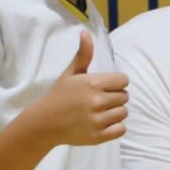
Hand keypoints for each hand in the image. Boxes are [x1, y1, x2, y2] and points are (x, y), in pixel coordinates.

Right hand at [35, 31, 128, 147]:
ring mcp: (97, 120)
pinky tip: (102, 123)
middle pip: (125, 97)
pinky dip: (115, 127)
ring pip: (124, 113)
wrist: (44, 123)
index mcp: (92, 83)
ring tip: (98, 111)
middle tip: (98, 100)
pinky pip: (121, 129)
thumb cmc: (60, 95)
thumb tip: (86, 32)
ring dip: (115, 112)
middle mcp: (96, 101)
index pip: (123, 80)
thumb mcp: (71, 73)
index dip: (115, 83)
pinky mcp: (98, 136)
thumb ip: (84, 54)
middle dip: (114, 97)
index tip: (103, 87)